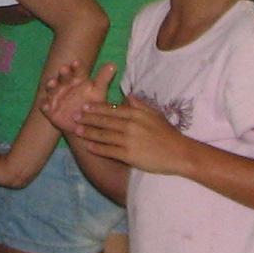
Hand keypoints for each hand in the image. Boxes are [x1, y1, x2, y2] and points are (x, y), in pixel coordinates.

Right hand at [39, 60, 116, 136]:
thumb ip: (104, 78)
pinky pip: (45, 106)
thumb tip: (113, 65)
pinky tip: (46, 105)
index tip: (77, 62)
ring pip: (52, 88)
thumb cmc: (91, 103)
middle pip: (63, 76)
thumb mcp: (98, 91)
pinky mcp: (50, 108)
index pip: (77, 70)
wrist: (82, 123)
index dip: (76, 66)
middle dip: (63, 73)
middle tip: (64, 69)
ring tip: (51, 83)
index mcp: (77, 78)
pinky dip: (45, 105)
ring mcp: (56, 95)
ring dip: (51, 85)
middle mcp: (65, 84)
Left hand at [72, 97, 204, 178]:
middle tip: (74, 116)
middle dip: (87, 118)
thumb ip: (140, 105)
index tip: (84, 106)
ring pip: (104, 135)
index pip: (111, 109)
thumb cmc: (168, 134)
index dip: (96, 108)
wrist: (179, 153)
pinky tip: (88, 146)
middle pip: (104, 121)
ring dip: (89, 132)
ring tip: (77, 130)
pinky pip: (109, 151)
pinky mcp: (129, 155)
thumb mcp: (155, 114)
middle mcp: (131, 126)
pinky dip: (97, 148)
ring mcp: (129, 141)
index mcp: (136, 114)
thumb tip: (127, 96)